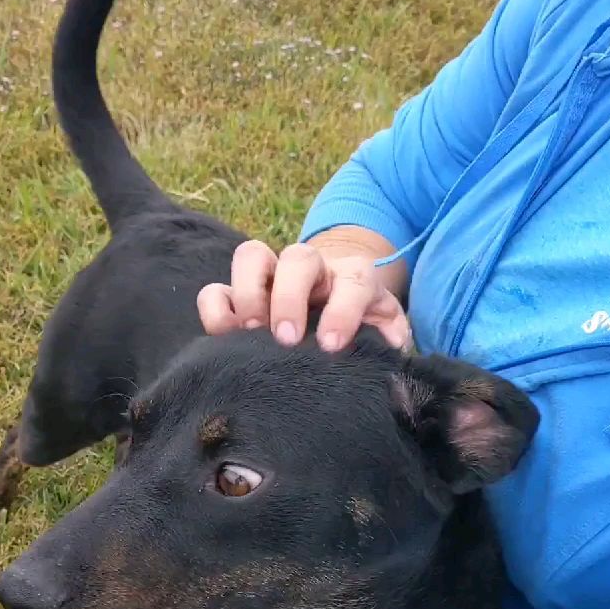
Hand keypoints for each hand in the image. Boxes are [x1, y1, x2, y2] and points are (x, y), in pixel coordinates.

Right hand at [198, 234, 410, 352]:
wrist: (335, 301)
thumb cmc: (361, 322)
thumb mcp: (384, 328)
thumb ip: (391, 337)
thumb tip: (394, 352)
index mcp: (352, 278)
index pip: (353, 282)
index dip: (342, 310)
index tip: (331, 345)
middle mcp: (311, 269)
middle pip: (298, 258)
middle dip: (288, 297)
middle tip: (285, 338)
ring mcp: (271, 276)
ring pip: (251, 256)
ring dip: (247, 293)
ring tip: (247, 332)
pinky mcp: (238, 294)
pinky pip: (215, 289)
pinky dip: (215, 309)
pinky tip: (223, 338)